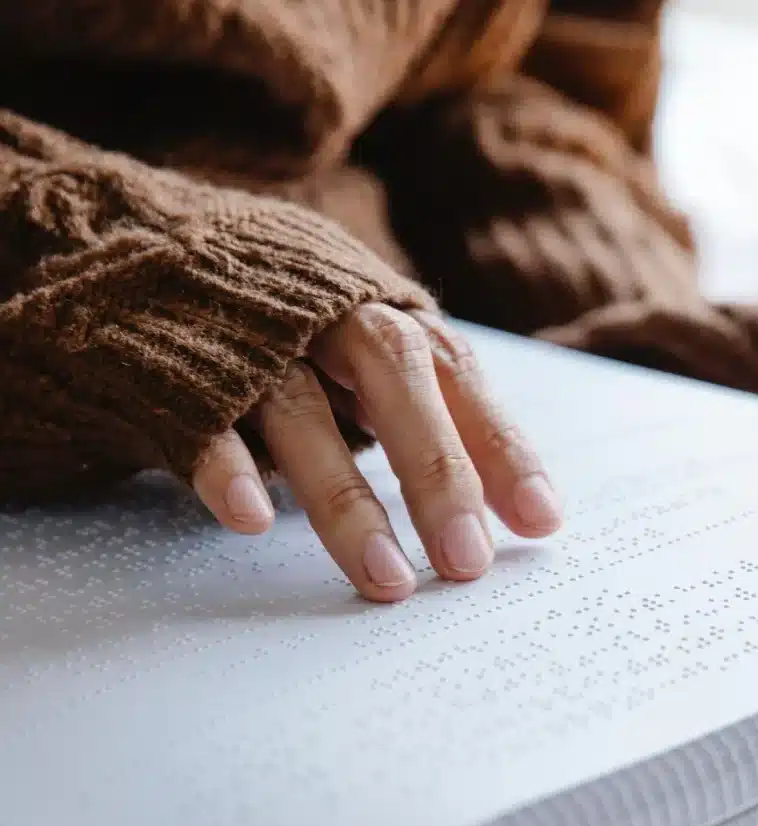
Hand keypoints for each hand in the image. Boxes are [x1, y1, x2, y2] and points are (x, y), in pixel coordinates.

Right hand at [190, 304, 562, 602]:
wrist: (146, 245)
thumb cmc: (281, 311)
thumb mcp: (358, 336)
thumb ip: (419, 395)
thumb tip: (498, 486)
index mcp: (378, 309)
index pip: (455, 373)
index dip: (500, 444)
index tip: (540, 521)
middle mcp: (324, 316)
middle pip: (395, 375)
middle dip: (437, 469)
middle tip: (468, 561)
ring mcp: (248, 339)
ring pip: (302, 410)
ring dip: (346, 499)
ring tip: (386, 577)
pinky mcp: (177, 367)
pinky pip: (202, 418)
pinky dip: (228, 468)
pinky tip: (252, 520)